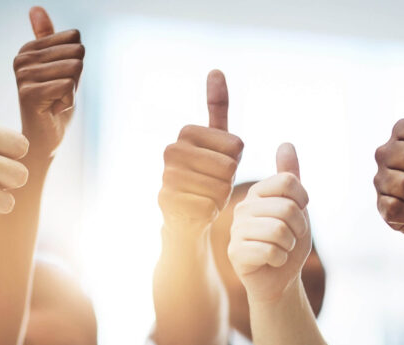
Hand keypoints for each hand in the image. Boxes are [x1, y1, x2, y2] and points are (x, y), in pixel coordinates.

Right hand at [14, 6, 83, 157]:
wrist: (44, 140)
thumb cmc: (55, 106)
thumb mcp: (59, 69)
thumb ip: (50, 39)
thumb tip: (35, 7)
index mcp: (29, 49)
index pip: (75, 40)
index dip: (76, 65)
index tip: (60, 82)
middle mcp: (22, 58)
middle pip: (77, 53)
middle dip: (76, 78)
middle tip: (59, 95)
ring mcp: (23, 75)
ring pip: (74, 69)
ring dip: (73, 92)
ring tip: (55, 102)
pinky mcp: (29, 92)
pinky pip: (69, 86)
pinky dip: (69, 102)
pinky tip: (54, 110)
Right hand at [158, 70, 243, 233]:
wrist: (185, 216)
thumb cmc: (206, 176)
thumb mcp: (217, 142)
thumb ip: (217, 108)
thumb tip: (216, 69)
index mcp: (186, 132)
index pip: (236, 146)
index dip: (235, 161)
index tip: (219, 166)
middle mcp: (171, 151)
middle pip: (229, 167)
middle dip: (228, 180)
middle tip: (212, 184)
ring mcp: (167, 177)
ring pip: (220, 187)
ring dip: (220, 197)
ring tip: (204, 196)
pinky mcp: (167, 203)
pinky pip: (210, 207)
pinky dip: (210, 212)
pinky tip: (198, 211)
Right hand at [228, 143, 310, 303]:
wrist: (279, 278)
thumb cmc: (288, 241)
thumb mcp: (296, 206)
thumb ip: (290, 176)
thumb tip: (286, 143)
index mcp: (257, 192)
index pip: (289, 182)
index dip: (303, 201)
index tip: (299, 214)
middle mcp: (243, 207)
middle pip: (287, 208)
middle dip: (298, 228)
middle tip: (290, 238)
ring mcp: (236, 230)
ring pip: (279, 230)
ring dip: (289, 245)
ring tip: (281, 249)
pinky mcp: (235, 252)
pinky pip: (270, 250)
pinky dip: (280, 259)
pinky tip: (271, 261)